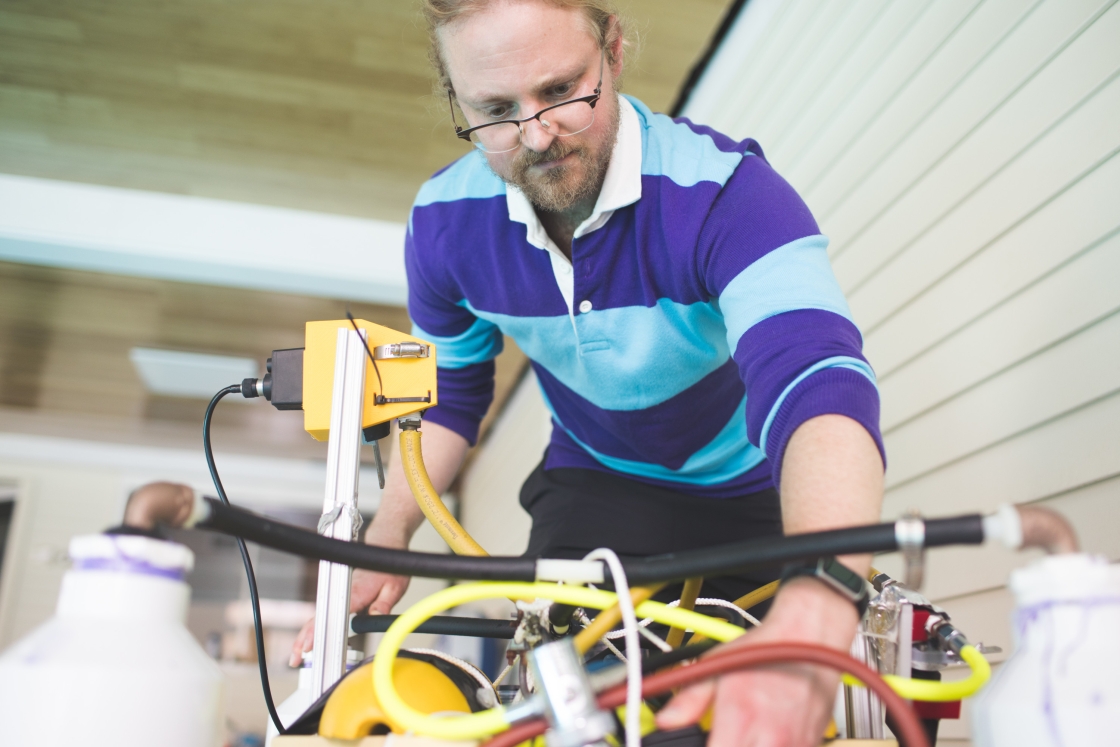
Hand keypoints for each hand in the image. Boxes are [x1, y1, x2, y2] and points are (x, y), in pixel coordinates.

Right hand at [288, 523, 413, 667]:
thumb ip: (385, 603)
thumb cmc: (389, 568)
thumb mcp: (395, 586)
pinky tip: (308, 644)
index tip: (310, 644)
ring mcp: (338, 596)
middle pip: (318, 617)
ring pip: (317, 617)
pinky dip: (313, 629)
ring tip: (297, 657)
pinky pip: (323, 616)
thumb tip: (375, 618)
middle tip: (296, 658)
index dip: (319, 630)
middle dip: (304, 638)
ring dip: (306, 636)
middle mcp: (343, 594)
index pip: (333, 614)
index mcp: (356, 592)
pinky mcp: (339, 598)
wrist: (383, 548)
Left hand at [656, 579, 859, 746]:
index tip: (701, 742)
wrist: (810, 637)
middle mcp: (772, 739)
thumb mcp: (718, 664)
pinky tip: (766, 735)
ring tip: (745, 734)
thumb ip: (689, 697)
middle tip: (722, 737)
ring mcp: (796, 745)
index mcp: (742, 719)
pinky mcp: (812, 745)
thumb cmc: (767, 648)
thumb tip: (666, 720)